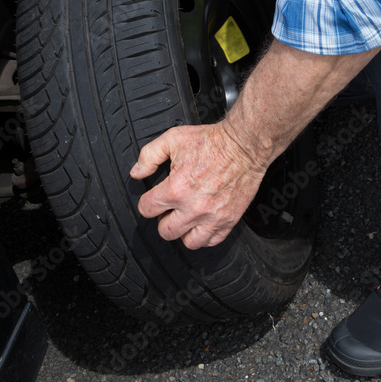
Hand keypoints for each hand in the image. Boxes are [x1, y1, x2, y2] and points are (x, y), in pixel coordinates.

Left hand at [130, 120, 268, 249]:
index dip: (148, 202)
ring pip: (188, 242)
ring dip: (184, 231)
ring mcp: (212, 217)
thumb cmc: (211, 141)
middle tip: (170, 207)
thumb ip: (149, 155)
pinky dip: (205, 235)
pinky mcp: (229, 220)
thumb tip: (136, 172)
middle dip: (164, 219)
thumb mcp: (173, 139)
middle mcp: (193, 207)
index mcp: (176, 189)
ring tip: (186, 218)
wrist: (244, 145)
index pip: (147, 209)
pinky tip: (203, 222)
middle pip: (165, 231)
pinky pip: (212, 241)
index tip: (154, 198)